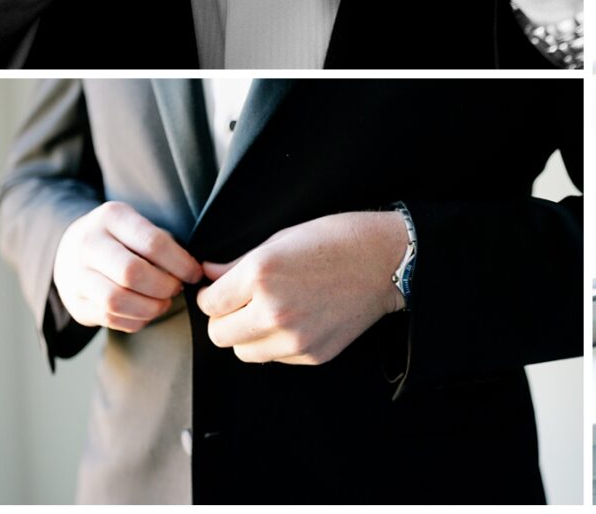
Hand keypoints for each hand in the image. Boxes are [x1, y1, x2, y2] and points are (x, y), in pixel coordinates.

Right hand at [52, 201, 203, 333]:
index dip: (180, 263)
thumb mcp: (137, 224)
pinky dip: (135, 320)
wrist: (69, 249)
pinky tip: (146, 312)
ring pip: (116, 301)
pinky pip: (108, 318)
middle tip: (178, 288)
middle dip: (164, 286)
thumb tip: (190, 270)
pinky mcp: (75, 303)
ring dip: (150, 308)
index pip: (153, 242)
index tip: (195, 273)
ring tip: (164, 303)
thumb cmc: (119, 237)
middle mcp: (88, 244)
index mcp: (111, 217)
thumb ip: (161, 242)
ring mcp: (76, 276)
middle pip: (132, 273)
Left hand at [195, 211, 407, 365]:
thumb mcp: (284, 238)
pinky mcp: (312, 355)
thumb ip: (240, 262)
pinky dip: (278, 342)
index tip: (220, 290)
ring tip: (269, 313)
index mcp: (262, 274)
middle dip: (225, 318)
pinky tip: (298, 319)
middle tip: (242, 303)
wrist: (388, 260)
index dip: (212, 295)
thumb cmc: (338, 239)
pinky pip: (276, 357)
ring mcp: (294, 338)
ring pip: (243, 352)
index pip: (210, 303)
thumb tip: (207, 274)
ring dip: (248, 335)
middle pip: (219, 334)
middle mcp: (273, 310)